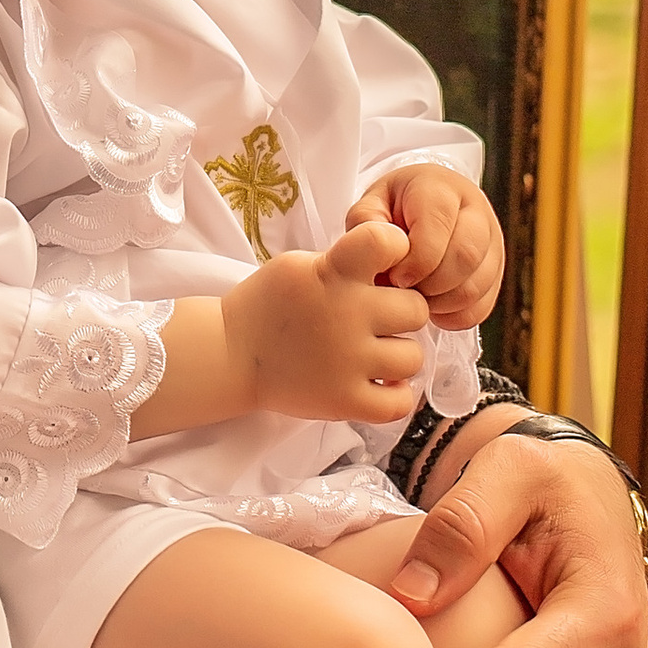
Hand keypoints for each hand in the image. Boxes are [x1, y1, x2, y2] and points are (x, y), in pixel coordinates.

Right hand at [226, 222, 429, 425]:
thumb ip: (347, 264)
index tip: (387, 264)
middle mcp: (345, 315)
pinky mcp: (343, 401)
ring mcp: (346, 362)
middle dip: (401, 313)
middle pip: (416, 310)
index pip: (387, 242)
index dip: (398, 250)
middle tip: (378, 319)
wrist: (231, 353)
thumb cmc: (270, 305)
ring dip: (398, 355)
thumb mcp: (301, 265)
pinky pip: (400, 404)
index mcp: (333, 273)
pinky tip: (378, 382)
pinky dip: (394, 395)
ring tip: (374, 353)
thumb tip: (397, 269)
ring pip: (413, 358)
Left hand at [347, 167, 505, 327]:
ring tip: (416, 300)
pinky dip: (455, 316)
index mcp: (440, 189)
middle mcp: (475, 210)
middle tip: (405, 291)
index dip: (415, 261)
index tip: (395, 277)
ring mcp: (492, 240)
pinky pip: (483, 304)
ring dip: (442, 303)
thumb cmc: (394, 206)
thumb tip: (380, 253)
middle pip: (466, 256)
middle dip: (431, 285)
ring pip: (477, 283)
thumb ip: (365, 223)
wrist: (421, 205)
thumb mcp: (372, 204)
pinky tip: (433, 309)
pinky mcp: (496, 268)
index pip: (438, 228)